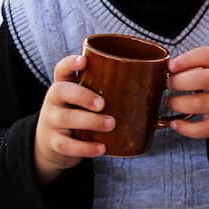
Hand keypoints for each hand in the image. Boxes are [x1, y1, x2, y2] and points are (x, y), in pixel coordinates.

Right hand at [34, 54, 113, 183]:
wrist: (53, 145)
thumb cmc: (80, 114)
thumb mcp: (84, 100)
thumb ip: (108, 91)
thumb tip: (156, 83)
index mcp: (64, 85)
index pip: (62, 69)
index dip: (70, 63)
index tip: (84, 60)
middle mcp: (54, 101)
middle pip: (60, 91)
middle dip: (82, 95)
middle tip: (103, 103)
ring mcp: (51, 122)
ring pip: (65, 118)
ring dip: (90, 121)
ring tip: (111, 124)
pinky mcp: (54, 143)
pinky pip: (67, 145)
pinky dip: (86, 148)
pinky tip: (102, 148)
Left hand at [166, 47, 208, 144]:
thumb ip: (196, 66)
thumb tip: (162, 70)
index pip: (208, 56)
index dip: (187, 59)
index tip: (171, 65)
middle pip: (205, 78)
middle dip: (180, 81)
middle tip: (168, 84)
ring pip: (202, 104)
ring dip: (179, 103)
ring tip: (170, 103)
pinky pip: (205, 129)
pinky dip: (187, 129)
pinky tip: (175, 124)